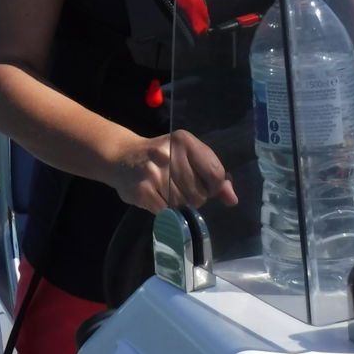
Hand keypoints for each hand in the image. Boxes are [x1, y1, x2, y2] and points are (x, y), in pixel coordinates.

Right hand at [109, 129, 238, 213]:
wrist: (121, 157)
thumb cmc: (162, 158)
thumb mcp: (187, 156)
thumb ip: (211, 175)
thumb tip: (231, 199)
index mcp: (184, 141)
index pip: (215, 173)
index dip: (212, 187)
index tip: (203, 185)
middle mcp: (169, 153)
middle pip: (199, 194)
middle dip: (193, 197)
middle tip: (178, 187)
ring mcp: (154, 172)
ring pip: (183, 205)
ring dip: (178, 205)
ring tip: (166, 192)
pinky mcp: (143, 190)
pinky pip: (166, 212)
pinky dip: (165, 211)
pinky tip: (157, 198)